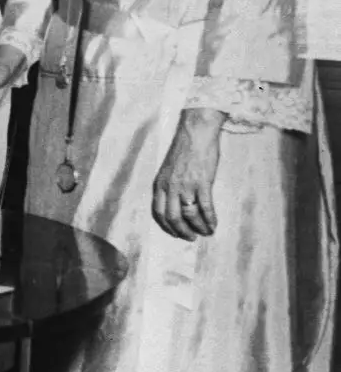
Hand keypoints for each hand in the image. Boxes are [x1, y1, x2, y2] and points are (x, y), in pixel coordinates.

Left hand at [152, 109, 223, 239]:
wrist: (195, 133)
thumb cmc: (184, 149)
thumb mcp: (168, 169)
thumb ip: (169, 185)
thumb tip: (176, 201)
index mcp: (159, 184)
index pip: (158, 212)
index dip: (166, 226)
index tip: (174, 232)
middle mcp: (170, 187)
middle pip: (172, 217)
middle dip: (181, 231)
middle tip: (190, 238)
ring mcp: (186, 186)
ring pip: (189, 215)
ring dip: (198, 227)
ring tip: (205, 233)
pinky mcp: (202, 183)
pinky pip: (205, 207)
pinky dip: (210, 219)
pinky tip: (213, 225)